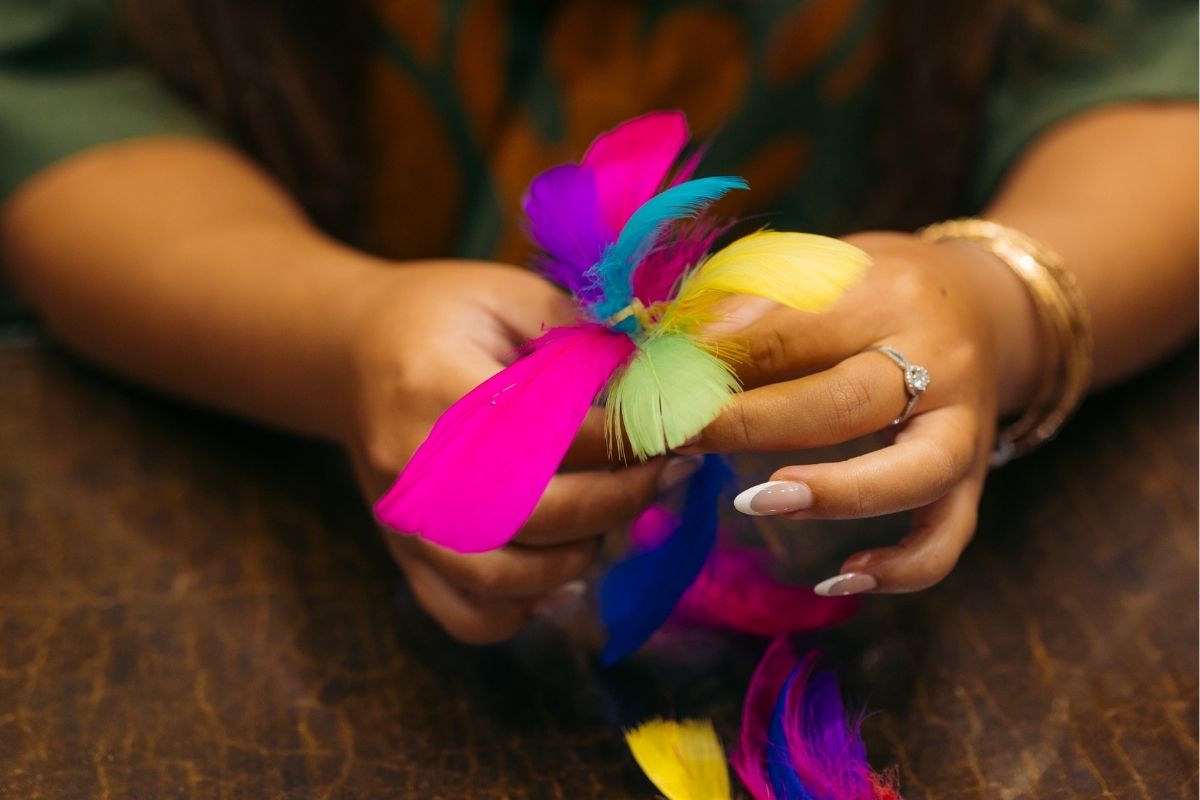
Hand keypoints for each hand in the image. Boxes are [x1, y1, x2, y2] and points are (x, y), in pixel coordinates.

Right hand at [339, 262, 671, 642]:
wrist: (351, 351)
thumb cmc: (444, 315)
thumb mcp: (513, 296)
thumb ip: (584, 341)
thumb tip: (662, 394)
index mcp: (436, 386)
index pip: (551, 432)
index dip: (628, 435)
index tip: (679, 425)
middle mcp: (412, 465)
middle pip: (534, 514)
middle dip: (622, 499)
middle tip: (670, 472)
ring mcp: (402, 520)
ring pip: (504, 578)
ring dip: (581, 554)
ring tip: (615, 514)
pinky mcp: (404, 553)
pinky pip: (467, 615)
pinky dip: (524, 610)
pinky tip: (565, 574)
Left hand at [681, 232, 1040, 593]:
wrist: (985, 304)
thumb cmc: (874, 288)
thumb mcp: (823, 268)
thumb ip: (759, 302)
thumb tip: (681, 348)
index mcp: (890, 295)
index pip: (800, 327)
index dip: (725, 357)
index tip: (662, 382)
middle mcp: (939, 361)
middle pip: (850, 399)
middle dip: (755, 423)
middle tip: (680, 437)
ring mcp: (964, 426)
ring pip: (916, 473)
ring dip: (835, 495)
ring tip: (757, 503)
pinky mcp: (974, 479)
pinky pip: (947, 538)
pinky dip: (901, 570)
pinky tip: (837, 580)